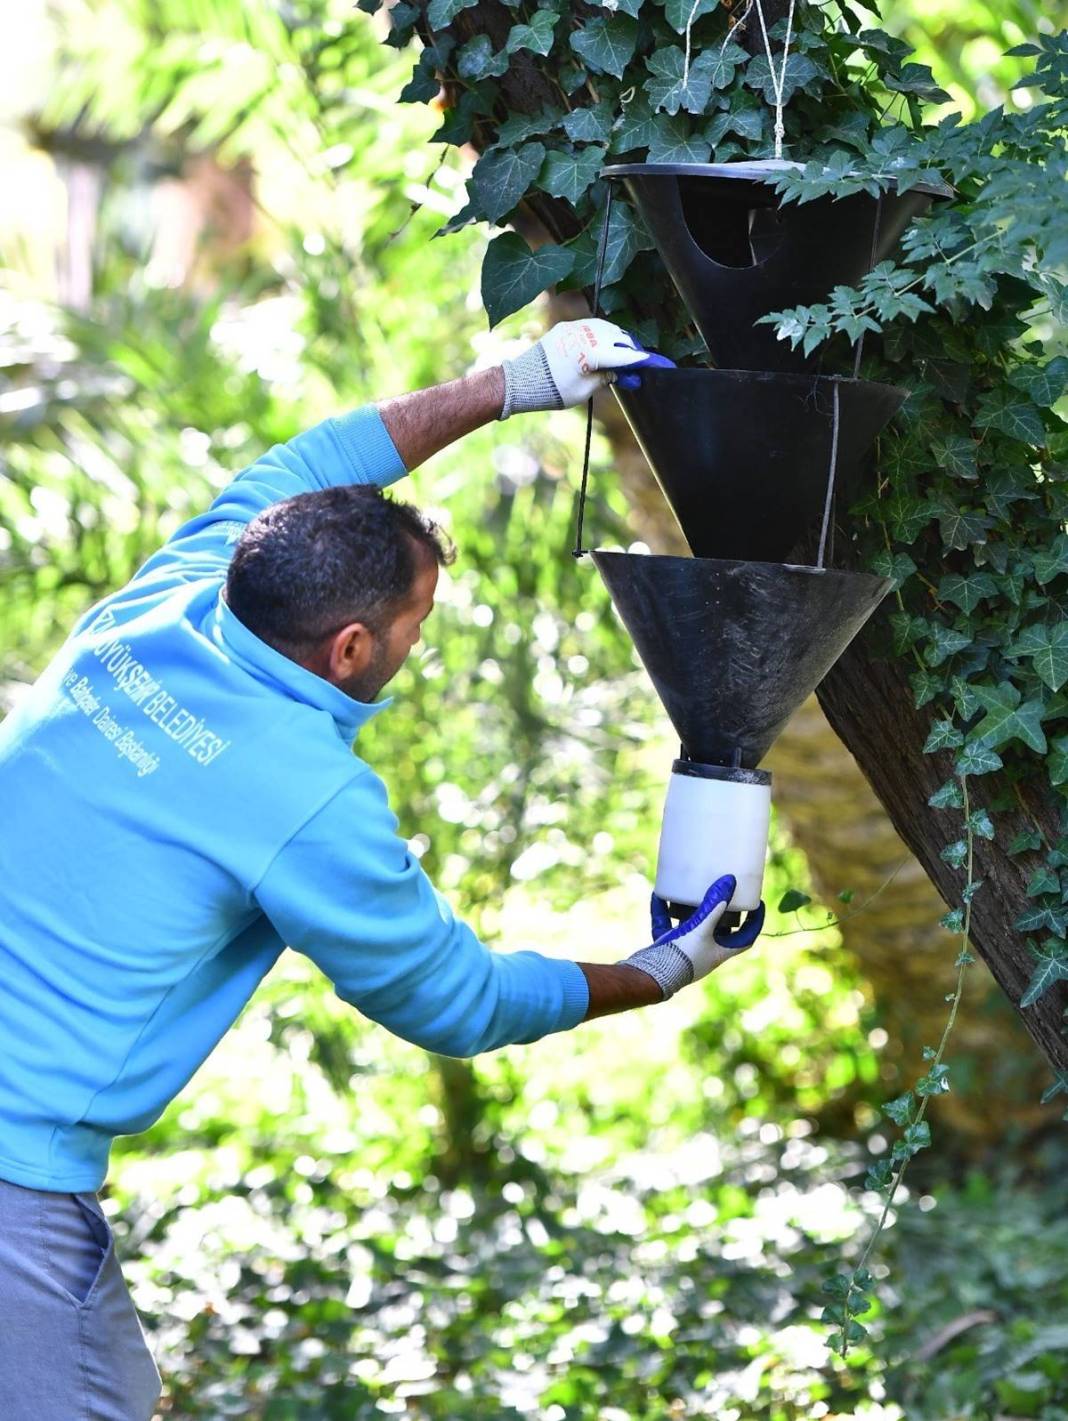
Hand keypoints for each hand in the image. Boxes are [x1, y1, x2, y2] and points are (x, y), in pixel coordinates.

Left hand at [499, 318, 675, 417]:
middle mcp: (586, 335)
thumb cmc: (552, 390)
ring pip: (607, 329)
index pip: (626, 355)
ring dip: (617, 340)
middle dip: (631, 349)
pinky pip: (592, 328)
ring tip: (621, 356)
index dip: (644, 361)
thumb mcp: (585, 390)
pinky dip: (602, 336)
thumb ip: (607, 378)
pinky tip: (604, 348)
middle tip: (638, 363)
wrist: (522, 381)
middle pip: (620, 338)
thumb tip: (624, 373)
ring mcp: (575, 328)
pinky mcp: (566, 328)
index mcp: (593, 353)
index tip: (660, 364)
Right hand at [619, 875, 765, 999]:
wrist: (653, 976)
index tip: (757, 904)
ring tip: (692, 890)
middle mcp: (705, 952)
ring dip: (691, 910)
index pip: (746, 938)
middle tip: (724, 892)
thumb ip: (714, 906)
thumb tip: (730, 881)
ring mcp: (685, 950)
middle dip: (722, 912)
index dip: (754, 922)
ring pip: (691, 927)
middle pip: (720, 931)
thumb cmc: (683, 957)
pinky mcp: (667, 946)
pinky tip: (658, 895)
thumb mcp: (702, 929)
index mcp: (720, 952)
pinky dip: (662, 911)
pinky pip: (666, 925)